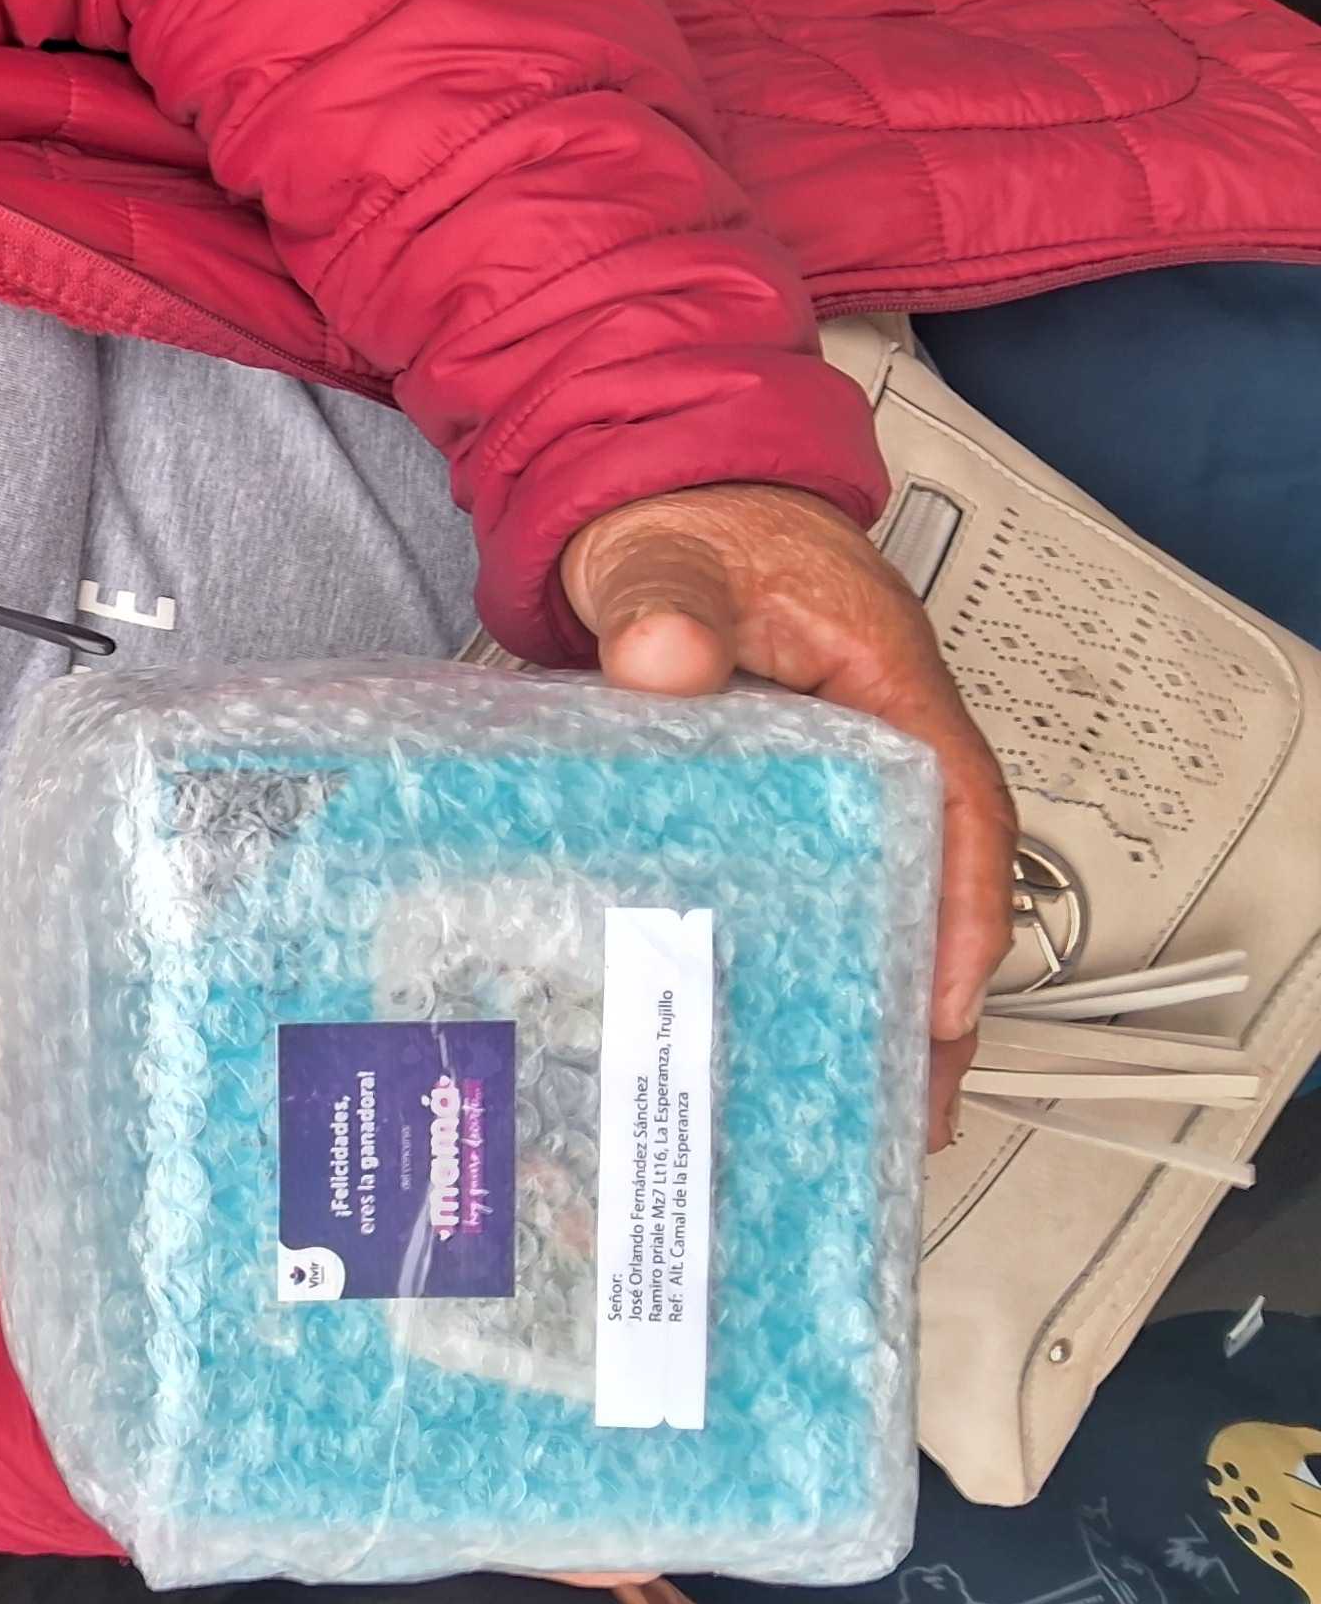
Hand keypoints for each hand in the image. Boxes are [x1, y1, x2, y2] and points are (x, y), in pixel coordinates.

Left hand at [560, 483, 1014, 1143]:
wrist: (646, 494)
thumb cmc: (686, 523)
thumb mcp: (672, 556)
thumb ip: (668, 602)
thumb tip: (664, 657)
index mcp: (887, 686)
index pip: (954, 811)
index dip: (959, 913)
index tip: (947, 1004)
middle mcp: (875, 738)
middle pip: (930, 884)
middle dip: (932, 1001)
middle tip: (916, 1108)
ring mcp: (823, 774)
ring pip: (873, 898)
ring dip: (875, 995)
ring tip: (865, 1106)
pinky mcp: (766, 797)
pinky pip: (805, 885)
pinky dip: (806, 953)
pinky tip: (777, 1023)